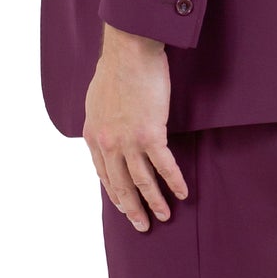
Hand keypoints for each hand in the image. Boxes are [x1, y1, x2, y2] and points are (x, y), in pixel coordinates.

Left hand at [84, 23, 190, 229]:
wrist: (129, 52)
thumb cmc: (115, 68)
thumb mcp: (97, 99)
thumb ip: (101, 119)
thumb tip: (106, 127)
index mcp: (93, 135)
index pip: (103, 173)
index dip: (114, 193)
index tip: (123, 207)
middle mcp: (108, 143)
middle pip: (120, 184)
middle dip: (132, 208)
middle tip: (141, 225)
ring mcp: (129, 141)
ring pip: (141, 181)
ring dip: (154, 202)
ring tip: (164, 217)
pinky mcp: (151, 134)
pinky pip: (164, 166)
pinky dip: (174, 182)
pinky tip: (182, 194)